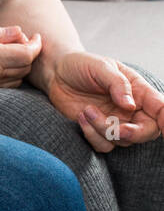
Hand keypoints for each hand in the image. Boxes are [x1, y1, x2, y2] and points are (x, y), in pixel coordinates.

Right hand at [0, 24, 41, 89]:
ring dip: (20, 64)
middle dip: (29, 52)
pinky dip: (9, 74)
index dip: (35, 44)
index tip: (34, 35)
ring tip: (8, 50)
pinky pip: (4, 86)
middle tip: (19, 39)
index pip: (26, 54)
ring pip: (16, 79)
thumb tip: (18, 32)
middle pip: (25, 67)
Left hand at [43, 51, 163, 151]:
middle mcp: (132, 110)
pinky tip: (81, 116)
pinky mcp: (98, 131)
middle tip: (116, 128)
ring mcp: (116, 122)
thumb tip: (130, 105)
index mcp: (139, 92)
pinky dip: (92, 135)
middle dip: (133, 134)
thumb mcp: (100, 66)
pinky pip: (104, 145)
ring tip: (87, 110)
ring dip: (104, 130)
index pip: (161, 108)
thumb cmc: (82, 66)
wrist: (56, 72)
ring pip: (123, 140)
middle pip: (147, 132)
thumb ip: (117, 83)